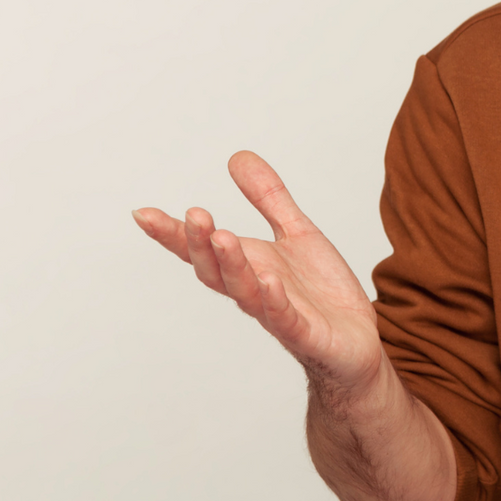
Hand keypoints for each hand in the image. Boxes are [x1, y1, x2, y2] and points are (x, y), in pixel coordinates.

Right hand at [133, 151, 384, 397]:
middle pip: (215, 271)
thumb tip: (237, 156)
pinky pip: (285, 318)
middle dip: (201, 244)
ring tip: (223, 236)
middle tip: (195, 215)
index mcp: (249, 266)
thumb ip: (268, 198)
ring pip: (245, 292)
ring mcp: (277, 315)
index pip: (202, 249)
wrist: (357, 343)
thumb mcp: (297, 232)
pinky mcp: (305, 334)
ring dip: (232, 265)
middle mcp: (254, 291)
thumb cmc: (322, 292)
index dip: (172, 234)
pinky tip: (269, 281)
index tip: (142, 213)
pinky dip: (274, 301)